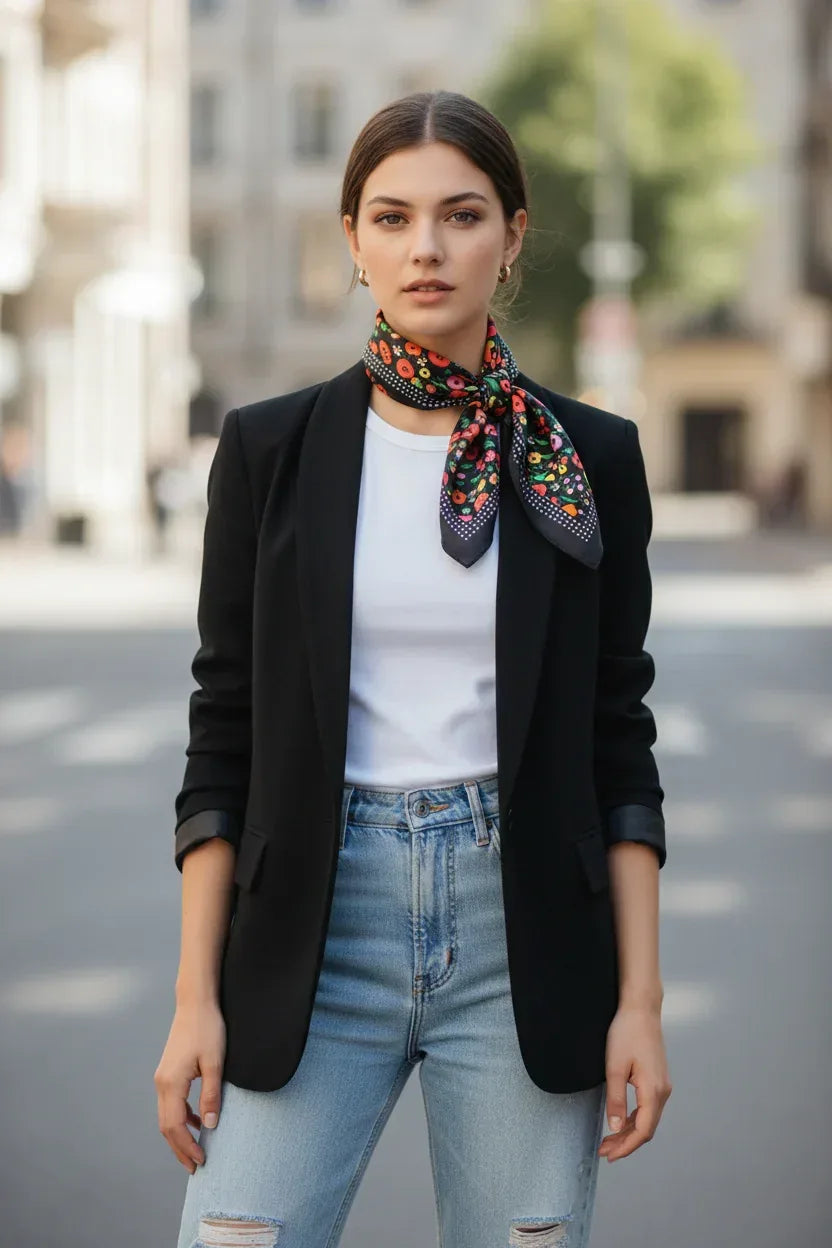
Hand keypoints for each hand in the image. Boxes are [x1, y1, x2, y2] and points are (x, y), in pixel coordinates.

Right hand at [154, 999, 225, 1173]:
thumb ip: (211, 1095)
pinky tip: (199, 1121)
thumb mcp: (215, 1063)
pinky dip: (182, 1117)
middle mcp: (162, 1083)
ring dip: (180, 1135)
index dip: (186, 1147)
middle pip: (167, 1126)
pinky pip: (172, 1103)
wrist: (195, 1003)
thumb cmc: (208, 1029)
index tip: (201, 1161)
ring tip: (196, 1152)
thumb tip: (210, 1126)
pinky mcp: (168, 1072)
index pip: (174, 1126)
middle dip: (180, 1148)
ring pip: (167, 1116)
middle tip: (196, 1167)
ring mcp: (163, 1077)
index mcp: (171, 1083)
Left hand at [598, 1002, 671, 1162]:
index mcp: (654, 1091)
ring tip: (609, 1140)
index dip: (626, 1147)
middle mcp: (663, 1091)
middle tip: (605, 1151)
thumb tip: (614, 1128)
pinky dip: (634, 1118)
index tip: (609, 1155)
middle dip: (626, 1143)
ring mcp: (662, 1085)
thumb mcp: (614, 1067)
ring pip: (648, 1118)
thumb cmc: (626, 1033)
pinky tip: (620, 1121)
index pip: (642, 1131)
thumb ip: (615, 1100)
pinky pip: (648, 1107)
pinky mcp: (658, 1079)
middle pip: (647, 1128)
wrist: (641, 1009)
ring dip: (629, 1131)